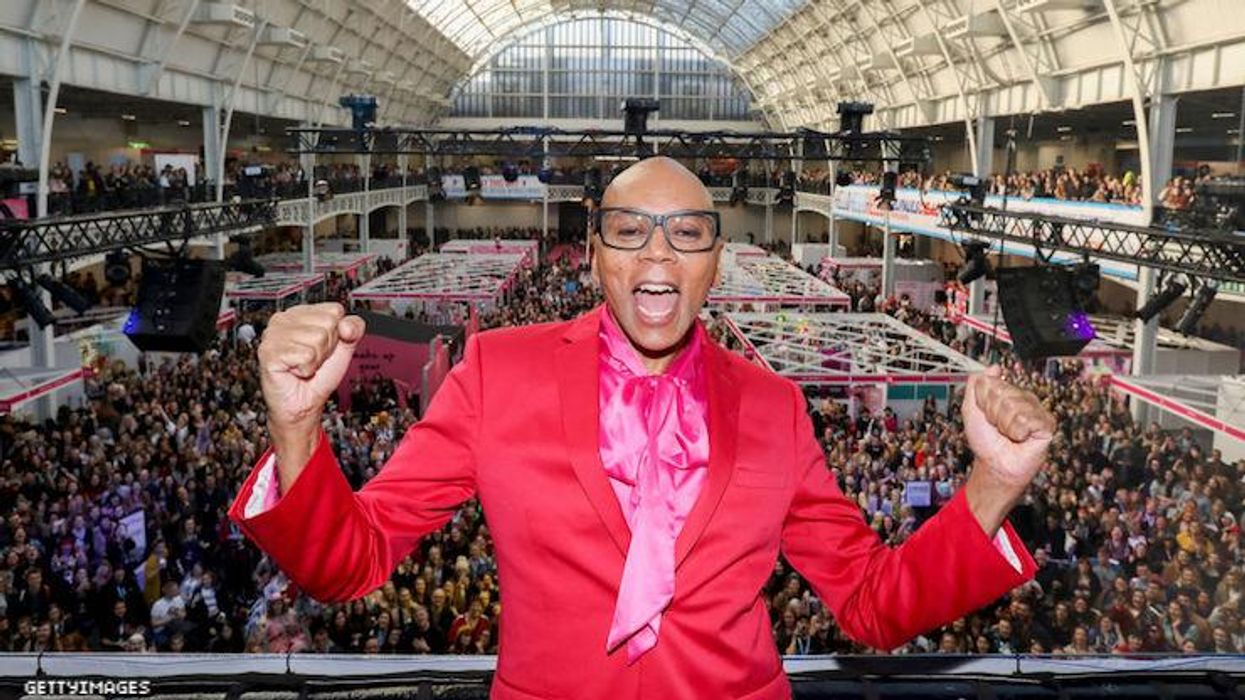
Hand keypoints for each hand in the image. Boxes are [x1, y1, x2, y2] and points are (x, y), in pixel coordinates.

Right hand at [257, 303, 364, 477]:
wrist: (305, 404)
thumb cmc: (319, 375)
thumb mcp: (344, 348)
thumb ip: (354, 328)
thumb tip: (347, 324)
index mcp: (301, 313)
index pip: (335, 310)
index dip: (337, 334)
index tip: (324, 348)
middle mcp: (284, 319)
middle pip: (327, 324)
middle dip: (326, 347)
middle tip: (312, 359)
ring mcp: (273, 334)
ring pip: (317, 339)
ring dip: (316, 360)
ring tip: (303, 365)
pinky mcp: (268, 352)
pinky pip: (305, 355)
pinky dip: (306, 369)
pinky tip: (295, 371)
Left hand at [962, 365, 1054, 535]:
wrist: (994, 465)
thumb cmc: (985, 441)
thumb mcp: (971, 409)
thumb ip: (976, 385)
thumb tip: (994, 368)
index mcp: (1007, 393)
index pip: (991, 383)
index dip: (983, 402)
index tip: (986, 416)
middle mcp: (1023, 399)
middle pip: (1002, 393)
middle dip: (993, 414)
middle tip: (997, 428)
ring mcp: (1036, 410)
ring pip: (1014, 406)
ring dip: (1005, 425)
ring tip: (1009, 434)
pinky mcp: (1046, 425)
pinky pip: (1028, 419)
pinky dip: (1018, 432)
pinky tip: (1021, 438)